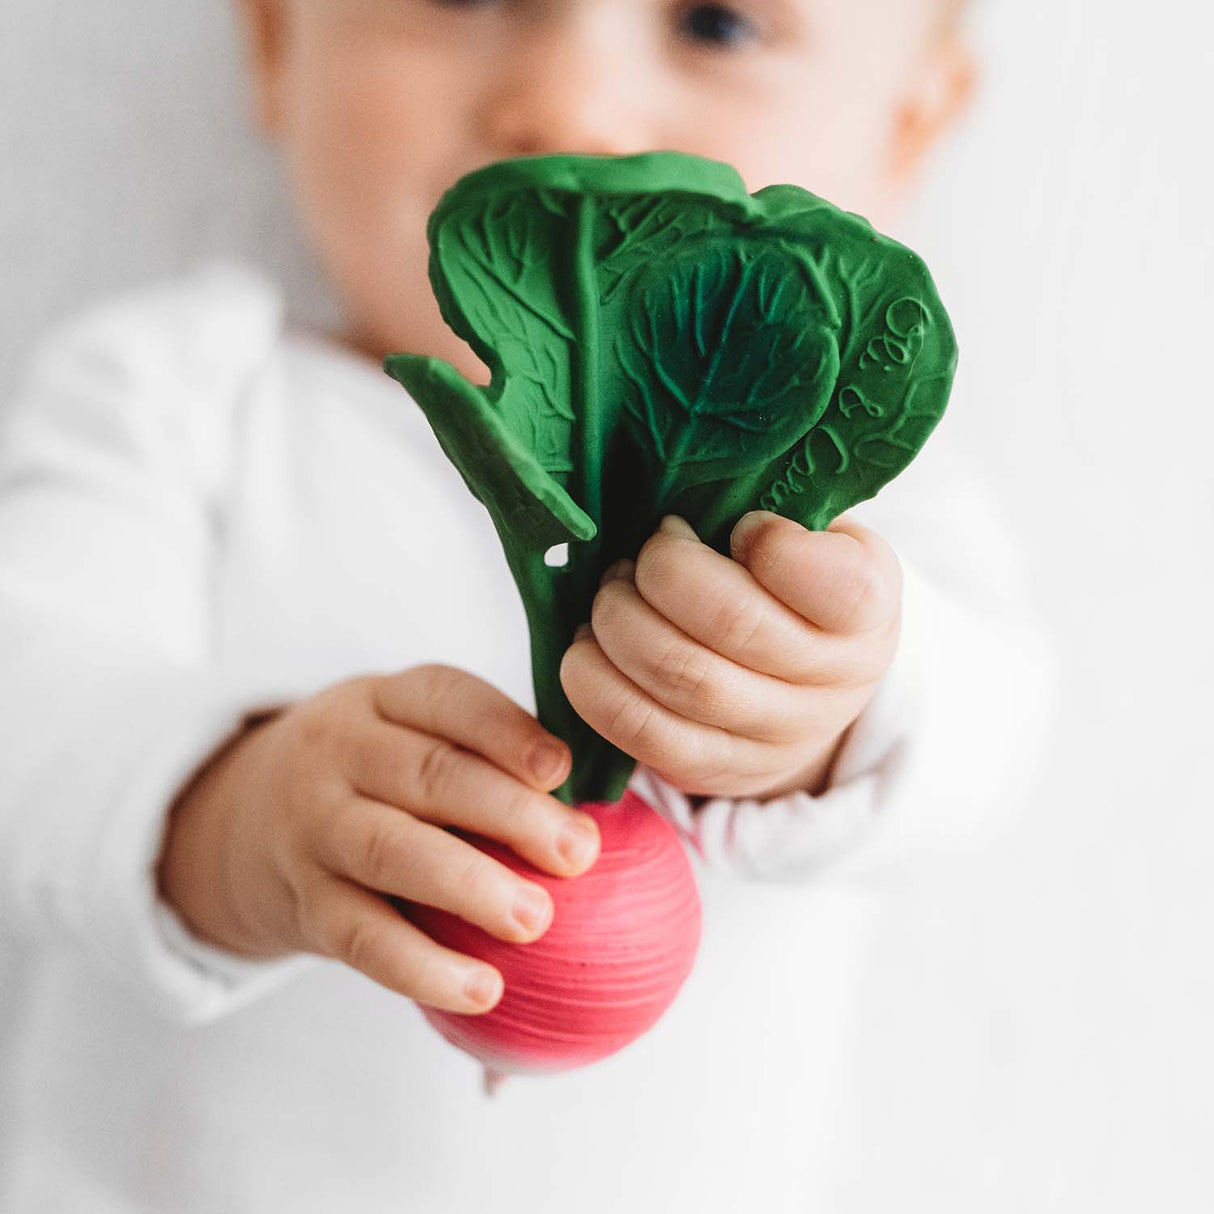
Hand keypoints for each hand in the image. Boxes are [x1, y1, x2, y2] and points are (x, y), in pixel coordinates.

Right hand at [156, 665, 600, 1014]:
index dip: (505, 730)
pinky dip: (422, 966)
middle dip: (509, 813)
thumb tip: (601, 808)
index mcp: (383, 700)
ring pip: (392, 851)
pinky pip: (362, 938)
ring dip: (470, 886)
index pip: (445, 699)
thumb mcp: (406, 735)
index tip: (562, 770)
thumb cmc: (373, 776)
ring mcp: (315, 828)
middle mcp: (341, 754)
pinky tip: (482, 989)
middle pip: (428, 775)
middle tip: (577, 854)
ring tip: (536, 920)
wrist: (241, 822)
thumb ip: (482, 756)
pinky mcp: (305, 905)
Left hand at [559, 511, 901, 800]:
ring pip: (679, 676)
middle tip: (645, 552)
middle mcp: (832, 683)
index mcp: (867, 612)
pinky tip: (588, 645)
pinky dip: (595, 680)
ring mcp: (774, 736)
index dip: (768, 541)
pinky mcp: (712, 768)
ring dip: (619, 619)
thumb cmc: (798, 590)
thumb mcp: (818, 538)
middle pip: (731, 622)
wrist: (807, 695)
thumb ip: (780, 509)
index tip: (741, 527)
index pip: (835, 584)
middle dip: (663, 571)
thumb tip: (690, 477)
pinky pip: (641, 731)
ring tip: (612, 591)